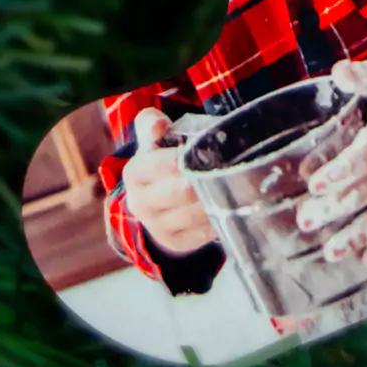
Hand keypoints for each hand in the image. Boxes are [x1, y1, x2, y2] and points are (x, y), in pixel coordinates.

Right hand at [121, 109, 217, 256]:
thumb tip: (159, 124)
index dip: (185, 157)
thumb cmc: (160, 159)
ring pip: (194, 215)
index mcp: (134, 173)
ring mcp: (156, 226)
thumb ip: (152, 123)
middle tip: (228, 169)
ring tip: (232, 186)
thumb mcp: (152, 139)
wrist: (152, 198)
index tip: (207, 150)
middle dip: (205, 180)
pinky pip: (202, 233)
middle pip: (182, 192)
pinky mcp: (174, 242)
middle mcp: (140, 203)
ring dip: (215, 200)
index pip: (162, 164)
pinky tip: (226, 206)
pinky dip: (216, 219)